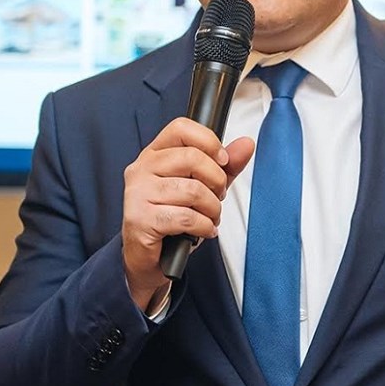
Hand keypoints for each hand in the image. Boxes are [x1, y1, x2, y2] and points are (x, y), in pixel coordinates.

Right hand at [122, 117, 253, 309]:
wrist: (147, 258)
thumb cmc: (172, 218)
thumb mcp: (202, 187)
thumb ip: (224, 166)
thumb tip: (247, 144)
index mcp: (154, 154)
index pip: (181, 127)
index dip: (209, 141)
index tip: (222, 161)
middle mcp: (141, 169)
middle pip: (192, 157)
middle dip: (217, 181)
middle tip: (217, 196)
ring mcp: (138, 194)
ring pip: (193, 190)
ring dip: (212, 209)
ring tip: (210, 217)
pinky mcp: (141, 219)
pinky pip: (187, 217)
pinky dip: (204, 226)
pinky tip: (203, 231)